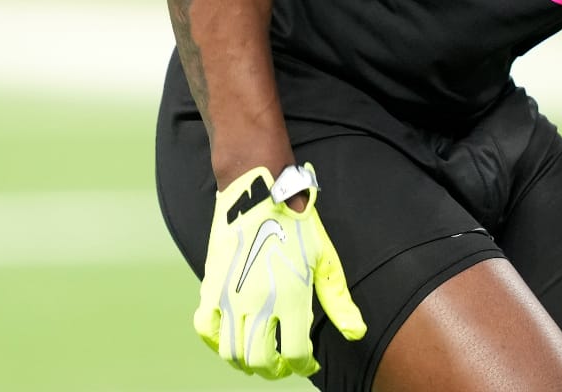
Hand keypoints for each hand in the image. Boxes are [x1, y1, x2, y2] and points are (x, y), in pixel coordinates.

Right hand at [193, 163, 365, 377]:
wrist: (259, 193)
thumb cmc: (298, 226)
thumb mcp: (325, 260)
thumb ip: (338, 300)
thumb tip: (356, 333)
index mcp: (291, 298)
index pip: (295, 354)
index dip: (303, 365)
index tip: (307, 363)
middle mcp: (258, 303)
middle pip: (261, 361)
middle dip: (274, 369)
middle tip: (282, 364)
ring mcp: (230, 296)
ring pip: (231, 353)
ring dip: (245, 362)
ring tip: (258, 355)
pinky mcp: (210, 286)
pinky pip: (205, 329)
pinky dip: (216, 342)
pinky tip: (230, 337)